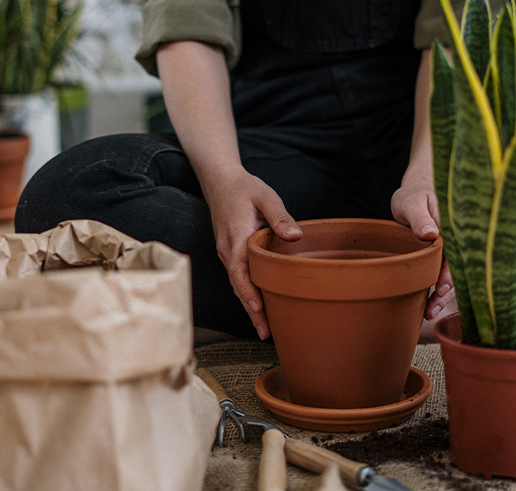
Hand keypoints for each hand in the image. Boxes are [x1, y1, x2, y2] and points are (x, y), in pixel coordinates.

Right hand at [205, 165, 301, 339]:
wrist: (220, 182)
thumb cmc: (244, 189)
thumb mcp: (265, 196)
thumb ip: (280, 216)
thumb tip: (295, 236)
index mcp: (236, 236)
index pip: (239, 270)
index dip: (248, 292)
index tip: (258, 309)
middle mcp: (227, 250)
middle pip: (237, 286)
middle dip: (250, 310)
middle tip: (266, 333)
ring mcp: (226, 253)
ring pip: (237, 285)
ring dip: (248, 306)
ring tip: (265, 329)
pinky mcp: (230, 254)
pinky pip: (238, 278)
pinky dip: (246, 294)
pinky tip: (259, 307)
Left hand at [391, 174, 453, 319]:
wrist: (414, 193)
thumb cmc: (413, 196)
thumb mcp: (411, 202)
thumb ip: (420, 217)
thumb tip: (432, 233)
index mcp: (453, 228)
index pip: (456, 254)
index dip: (450, 274)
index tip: (441, 289)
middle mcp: (455, 242)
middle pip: (456, 270)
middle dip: (446, 291)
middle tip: (432, 308)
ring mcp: (450, 251)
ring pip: (451, 276)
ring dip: (442, 295)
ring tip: (429, 313)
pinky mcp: (441, 257)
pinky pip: (443, 275)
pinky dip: (437, 290)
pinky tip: (429, 305)